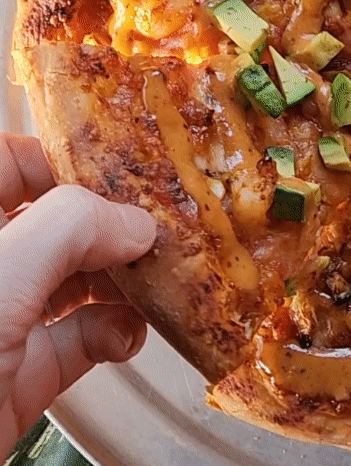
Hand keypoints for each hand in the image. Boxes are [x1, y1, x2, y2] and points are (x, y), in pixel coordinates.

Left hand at [0, 134, 155, 459]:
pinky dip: (116, 332)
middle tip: (154, 228)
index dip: (64, 160)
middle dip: (112, 225)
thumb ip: (68, 230)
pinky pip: (85, 335)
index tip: (118, 172)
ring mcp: (5, 321)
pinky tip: (127, 335)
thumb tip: (133, 222)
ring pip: (79, 277)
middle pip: (59, 221)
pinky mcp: (27, 370)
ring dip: (125, 279)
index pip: (11, 163)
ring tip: (154, 279)